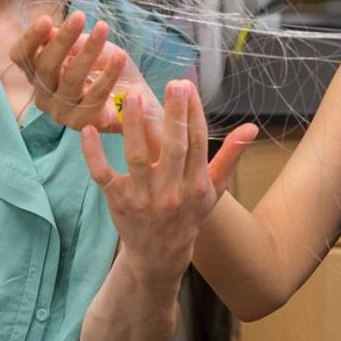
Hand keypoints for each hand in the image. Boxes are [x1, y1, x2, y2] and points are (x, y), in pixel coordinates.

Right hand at [10, 11, 153, 133]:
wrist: (135, 96)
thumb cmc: (105, 66)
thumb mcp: (86, 45)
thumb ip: (68, 40)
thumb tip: (49, 30)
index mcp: (38, 75)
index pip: (22, 56)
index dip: (30, 38)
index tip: (47, 19)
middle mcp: (44, 96)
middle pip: (45, 66)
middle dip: (62, 39)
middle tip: (80, 16)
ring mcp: (61, 112)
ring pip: (71, 79)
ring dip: (89, 51)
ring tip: (103, 28)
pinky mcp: (84, 122)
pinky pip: (95, 96)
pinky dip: (109, 74)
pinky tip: (120, 56)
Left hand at [81, 80, 258, 284]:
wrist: (160, 256)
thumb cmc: (188, 214)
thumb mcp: (214, 189)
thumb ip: (230, 156)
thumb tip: (251, 127)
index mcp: (197, 185)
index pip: (197, 142)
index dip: (193, 113)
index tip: (187, 85)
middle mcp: (173, 192)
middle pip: (174, 148)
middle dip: (174, 115)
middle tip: (172, 84)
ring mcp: (144, 197)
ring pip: (138, 157)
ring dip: (134, 126)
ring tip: (131, 97)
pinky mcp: (118, 202)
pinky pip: (104, 176)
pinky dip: (94, 154)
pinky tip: (88, 130)